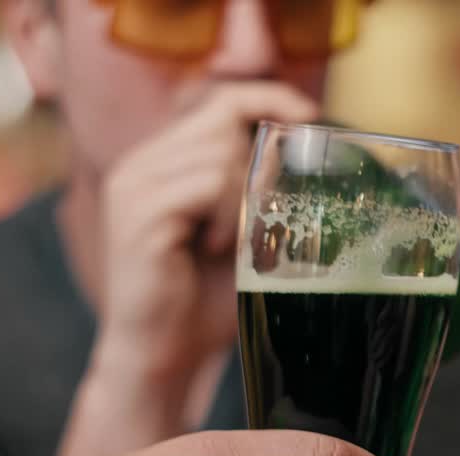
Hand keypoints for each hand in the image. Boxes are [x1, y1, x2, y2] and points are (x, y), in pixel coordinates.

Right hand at [92, 81, 317, 385]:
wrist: (162, 354)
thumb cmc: (206, 300)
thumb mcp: (243, 235)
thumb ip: (263, 192)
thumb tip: (324, 163)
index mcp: (162, 160)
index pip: (220, 97)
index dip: (269, 98)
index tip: (311, 118)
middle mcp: (141, 163)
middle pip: (222, 117)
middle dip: (264, 155)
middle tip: (274, 201)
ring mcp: (135, 185)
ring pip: (219, 152)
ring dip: (245, 195)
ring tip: (235, 240)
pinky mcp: (140, 213)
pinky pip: (206, 184)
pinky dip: (227, 214)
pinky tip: (218, 247)